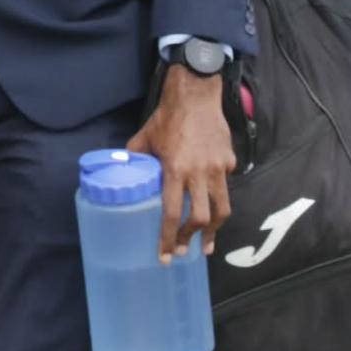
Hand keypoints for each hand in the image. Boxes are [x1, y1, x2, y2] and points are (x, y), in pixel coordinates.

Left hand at [126, 63, 235, 263]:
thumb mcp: (145, 138)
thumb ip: (135, 158)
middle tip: (184, 251)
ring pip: (222, 208)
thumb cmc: (168, 117)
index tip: (165, 256)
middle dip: (191, 239)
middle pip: (201, 218)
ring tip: (207, 244)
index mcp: (175, 169)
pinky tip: (214, 207)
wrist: (195, 94)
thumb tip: (121, 172)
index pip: (171, 213)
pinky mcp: (229, 161)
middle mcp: (199, 172)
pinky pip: (226, 187)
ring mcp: (218, 168)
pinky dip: (220, 199)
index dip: (167, 238)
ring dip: (214, 230)